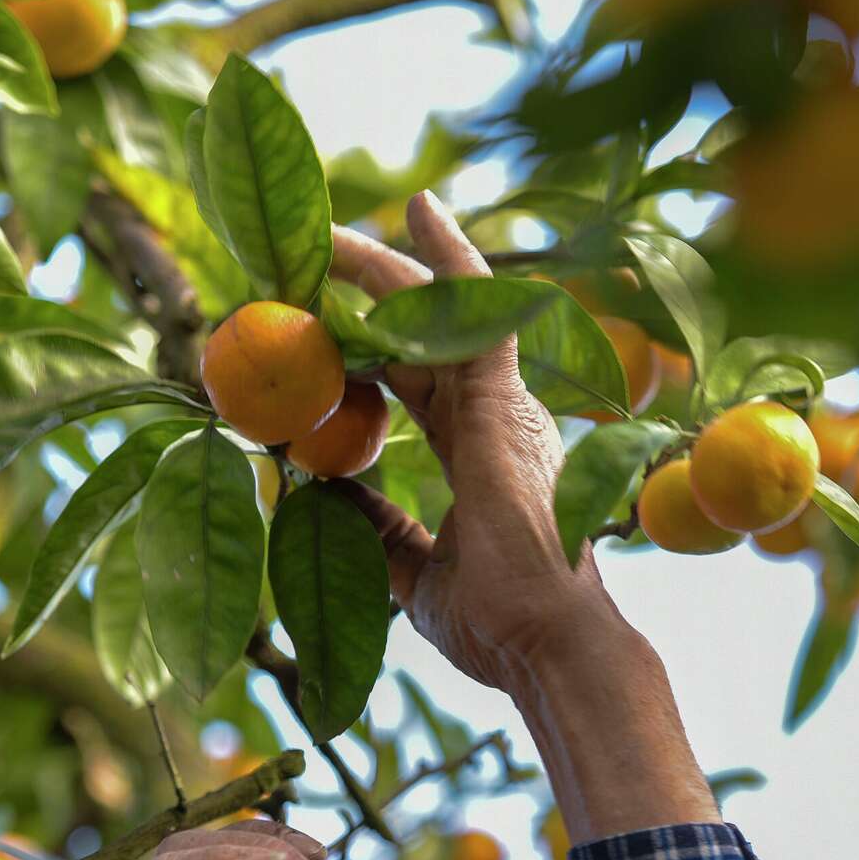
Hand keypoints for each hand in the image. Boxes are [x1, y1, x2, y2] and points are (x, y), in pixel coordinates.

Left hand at [330, 193, 630, 695]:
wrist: (547, 647)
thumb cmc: (498, 623)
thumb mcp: (413, 571)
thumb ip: (377, 525)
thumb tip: (323, 489)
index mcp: (479, 449)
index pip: (417, 375)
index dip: (370, 342)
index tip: (323, 316)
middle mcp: (497, 414)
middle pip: (422, 332)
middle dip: (368, 289)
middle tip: (311, 253)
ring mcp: (505, 404)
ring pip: (442, 312)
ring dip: (384, 267)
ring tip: (330, 233)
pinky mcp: (507, 401)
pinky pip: (479, 313)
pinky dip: (449, 260)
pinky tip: (419, 212)